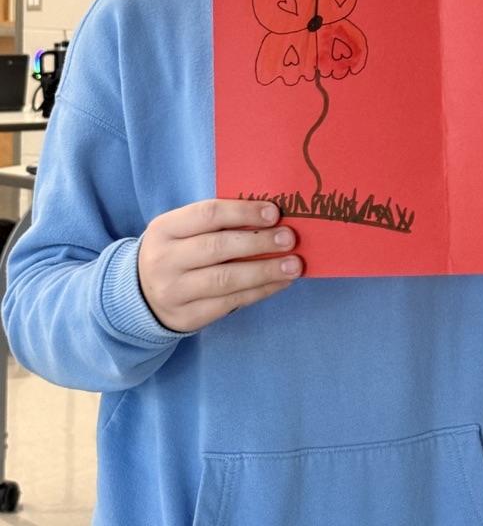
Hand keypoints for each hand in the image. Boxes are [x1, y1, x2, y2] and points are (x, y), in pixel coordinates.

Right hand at [138, 199, 301, 332]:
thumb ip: (218, 222)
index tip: (274, 213)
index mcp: (165, 228)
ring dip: (265, 271)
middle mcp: (165, 260)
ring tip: (294, 265)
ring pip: (225, 280)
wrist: (139, 295)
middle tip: (290, 238)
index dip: (243, 212)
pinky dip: (259, 292)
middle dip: (258, 242)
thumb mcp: (183, 229)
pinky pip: (229, 304)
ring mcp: (173, 292)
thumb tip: (271, 218)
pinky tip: (280, 282)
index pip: (208, 214)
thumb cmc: (177, 251)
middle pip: (217, 247)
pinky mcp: (186, 317)